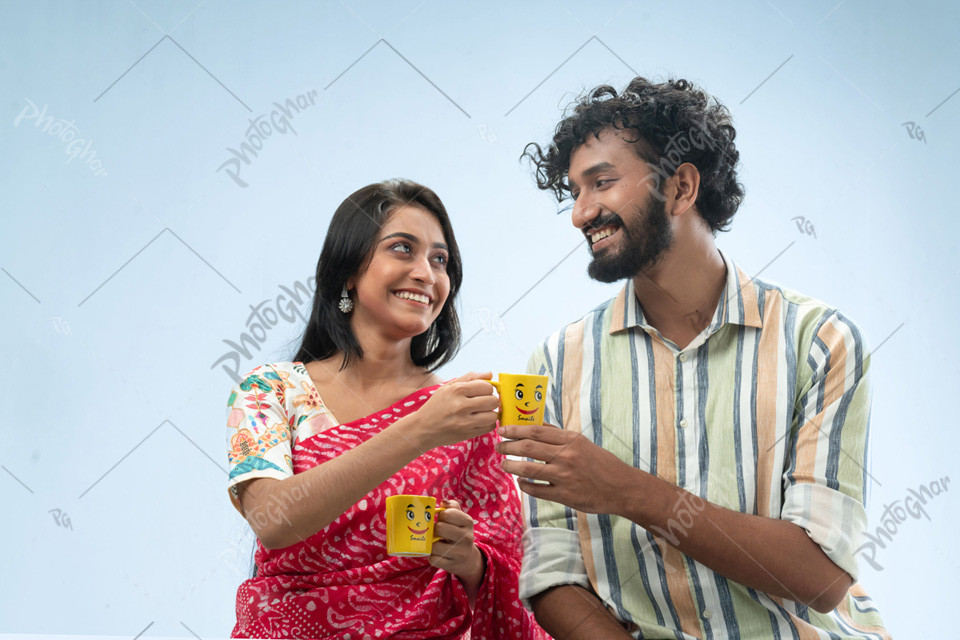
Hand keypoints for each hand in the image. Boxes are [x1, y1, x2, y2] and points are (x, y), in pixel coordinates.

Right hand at [405, 372, 498, 448]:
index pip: (486, 386)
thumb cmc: (436, 406)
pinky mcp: (467, 434)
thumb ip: (470, 378)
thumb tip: (490, 374)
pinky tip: (478, 421)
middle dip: (491, 400)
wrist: (422, 429)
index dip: (487, 389)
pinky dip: (487, 424)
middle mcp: (461, 406)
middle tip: (483, 402)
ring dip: (490, 413)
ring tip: (481, 412)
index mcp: (456, 390)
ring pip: (493, 416)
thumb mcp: (448, 387)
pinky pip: (490, 427)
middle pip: (493, 401)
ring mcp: (465, 422)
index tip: (482, 392)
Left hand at [429, 500, 484, 591]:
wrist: (468, 559)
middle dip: (434, 529)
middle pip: (440, 528)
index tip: (441, 519)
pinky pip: (433, 559)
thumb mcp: (460, 518)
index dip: (440, 516)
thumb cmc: (459, 533)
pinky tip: (437, 553)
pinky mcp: (451, 565)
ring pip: (434, 545)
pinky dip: (431, 556)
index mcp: (467, 522)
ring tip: (435, 542)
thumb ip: (452, 507)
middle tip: (437, 531)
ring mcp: (460, 553)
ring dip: (431, 544)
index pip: (447, 514)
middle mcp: (466, 537)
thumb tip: (443, 502)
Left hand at [496, 424, 633, 513]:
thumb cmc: (601, 463)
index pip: (536, 430)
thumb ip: (558, 435)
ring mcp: (565, 476)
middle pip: (528, 447)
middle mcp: (566, 456)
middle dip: (508, 446)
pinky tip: (521, 482)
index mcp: (571, 439)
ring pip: (528, 468)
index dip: (515, 429)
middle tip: (498, 447)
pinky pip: (537, 490)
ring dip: (511, 465)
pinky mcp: (565, 495)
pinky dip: (525, 485)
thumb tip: (535, 424)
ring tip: (503, 464)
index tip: (502, 430)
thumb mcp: (582, 443)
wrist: (621, 488)